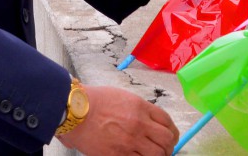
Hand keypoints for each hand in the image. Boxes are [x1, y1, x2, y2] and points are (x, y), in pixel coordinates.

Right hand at [58, 85, 178, 155]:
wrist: (75, 112)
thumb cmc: (95, 101)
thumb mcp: (123, 97)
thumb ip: (140, 109)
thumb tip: (153, 123)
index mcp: (140, 107)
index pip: (167, 121)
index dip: (172, 131)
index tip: (171, 136)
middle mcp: (138, 124)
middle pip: (166, 139)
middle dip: (169, 146)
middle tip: (166, 149)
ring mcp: (129, 141)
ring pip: (157, 154)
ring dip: (159, 155)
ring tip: (154, 155)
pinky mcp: (119, 155)